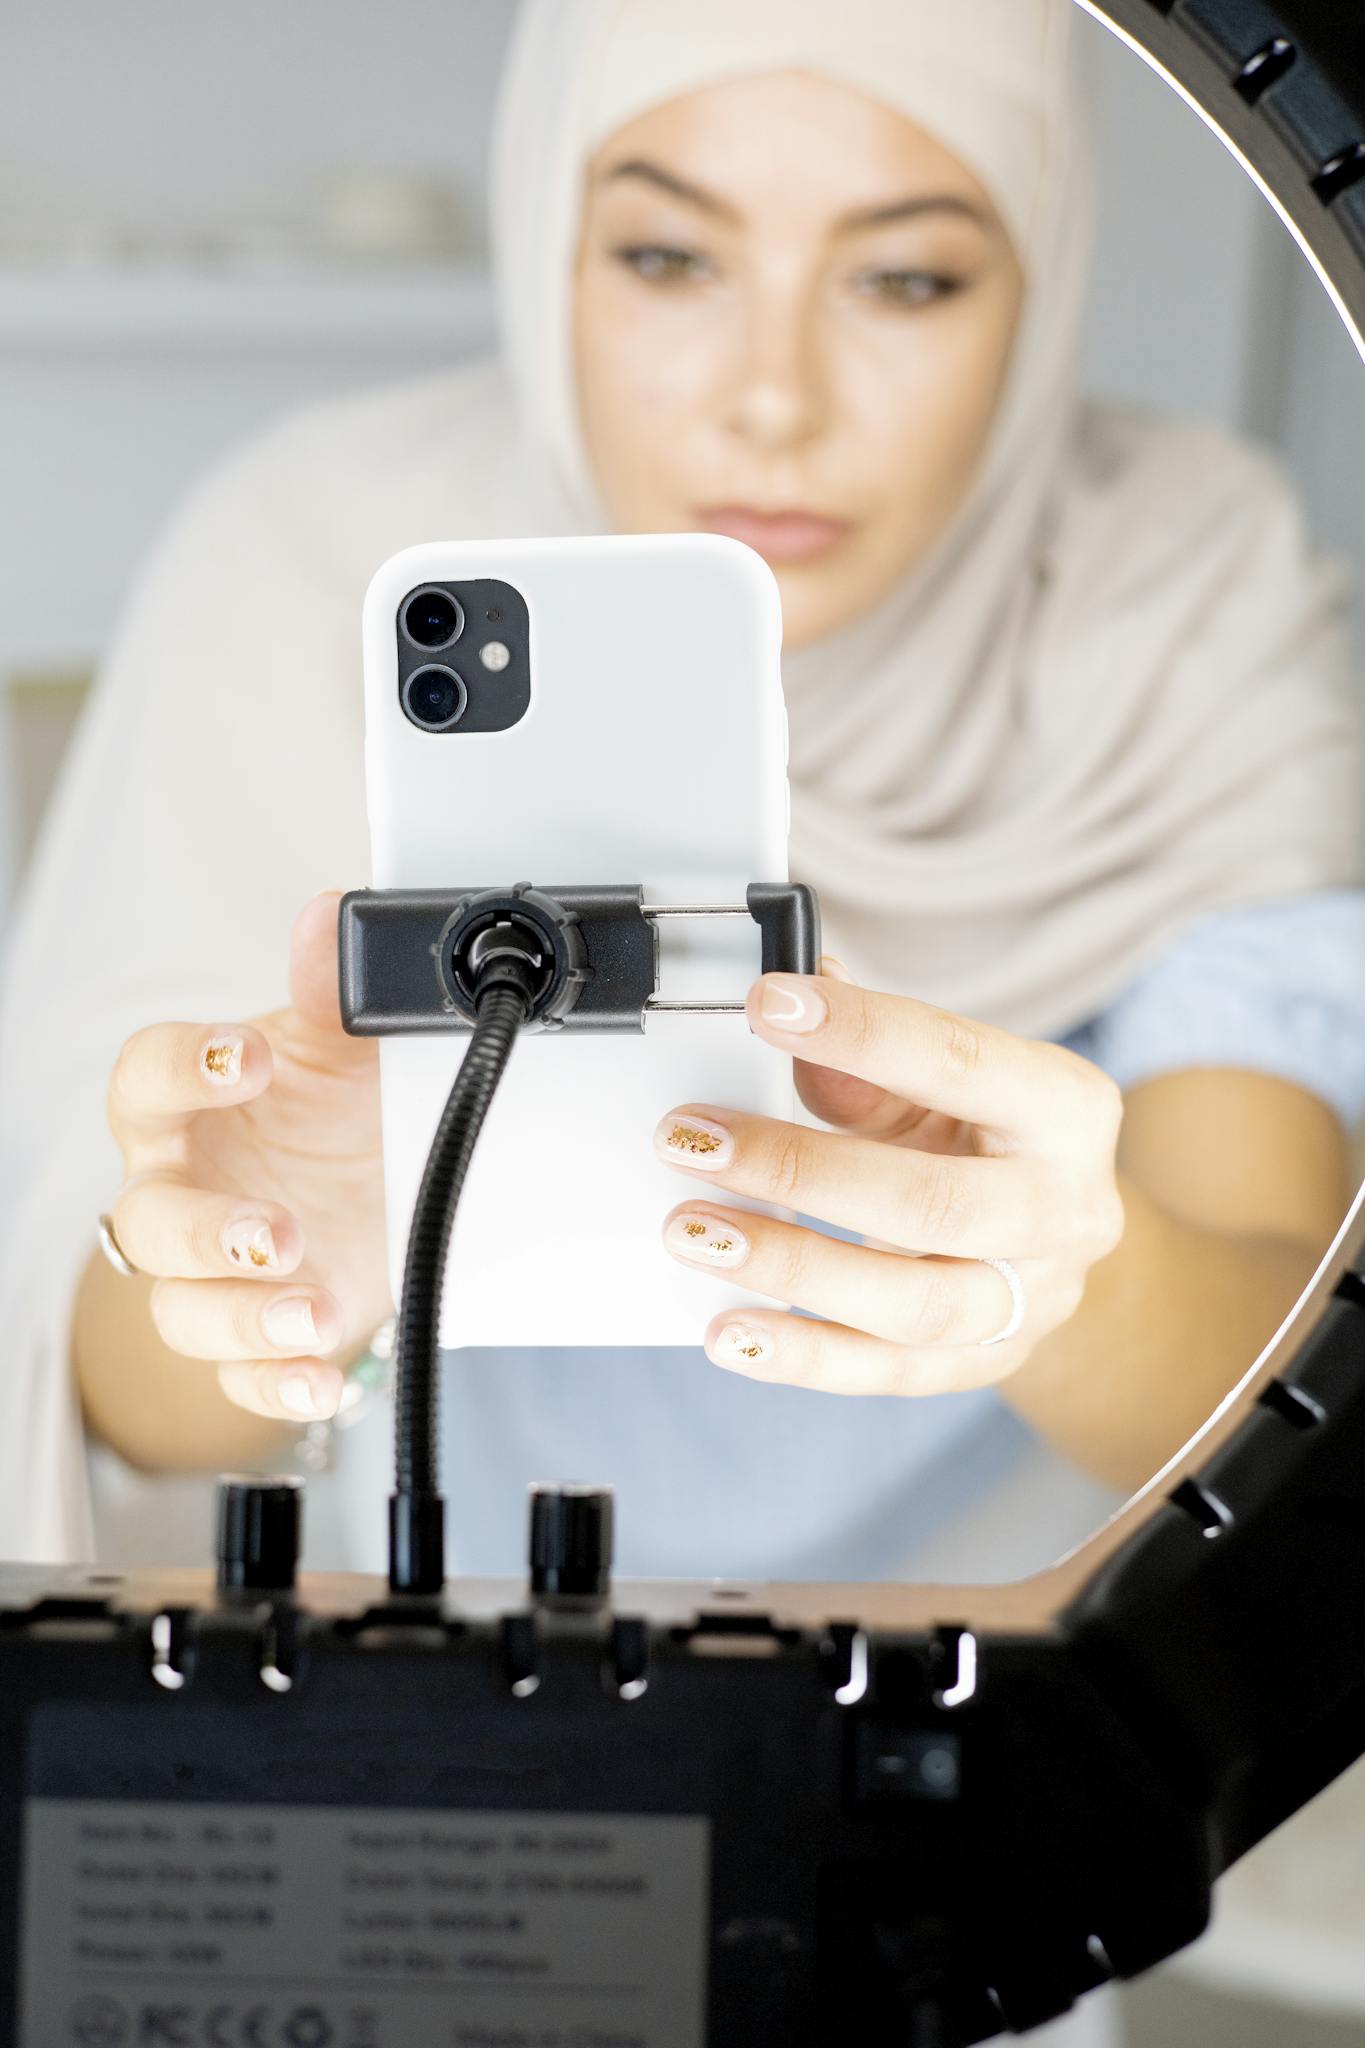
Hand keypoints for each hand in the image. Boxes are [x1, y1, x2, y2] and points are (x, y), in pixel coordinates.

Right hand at [104, 892, 391, 1422]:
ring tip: (311, 1308)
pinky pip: (239, 1380)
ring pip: (182, 1310)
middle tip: (277, 1231)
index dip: (185, 1068)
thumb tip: (331, 916)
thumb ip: (329, 994)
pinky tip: (320, 1375)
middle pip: (148, 1220)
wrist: (374, 1189)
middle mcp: (184, 1191)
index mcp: (187, 1109)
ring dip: (243, 1319)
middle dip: (207, 1232)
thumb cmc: (330, 1110)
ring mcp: (213, 1273)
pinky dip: (276, 1384)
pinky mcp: (254, 1337)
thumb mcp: (340, 1050)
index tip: (251, 1057)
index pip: (144, 1081)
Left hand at [655, 960, 1124, 1393]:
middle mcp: (1067, 1210)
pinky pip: (887, 1372)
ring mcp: (1033, 1301)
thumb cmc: (979, 1135)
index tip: (767, 1007)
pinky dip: (801, 1356)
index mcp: (1066, 1109)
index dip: (864, 1034)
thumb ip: (863, 1064)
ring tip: (693, 1233)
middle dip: (803, 1171)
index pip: (963, 1063)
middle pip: (937, 1204)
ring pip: (915, 1306)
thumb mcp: (936, 1084)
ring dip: (790, 1268)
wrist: (1047, 1238)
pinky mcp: (985, 1364)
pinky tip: (729, 1332)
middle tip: (695, 1142)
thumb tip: (782, 1019)